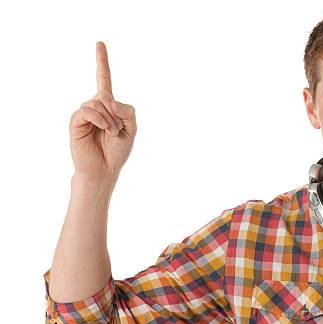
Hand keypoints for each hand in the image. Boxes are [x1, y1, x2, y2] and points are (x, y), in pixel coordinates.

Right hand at [69, 41, 136, 184]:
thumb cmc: (117, 150)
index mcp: (109, 105)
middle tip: (117, 131)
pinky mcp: (76, 121)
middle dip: (118, 115)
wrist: (105, 169)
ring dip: (110, 120)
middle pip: (108, 96)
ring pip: (99, 102)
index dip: (102, 61)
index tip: (99, 43)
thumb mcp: (132, 129)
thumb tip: (107, 99)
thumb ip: (128, 110)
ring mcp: (85, 112)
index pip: (104, 79)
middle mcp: (95, 105)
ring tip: (110, 134)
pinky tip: (104, 130)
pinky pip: (89, 111)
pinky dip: (100, 120)